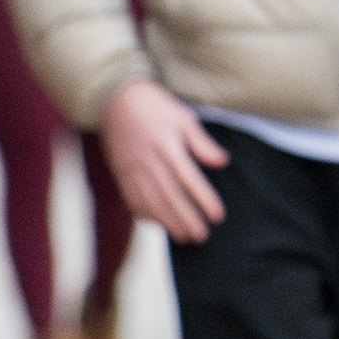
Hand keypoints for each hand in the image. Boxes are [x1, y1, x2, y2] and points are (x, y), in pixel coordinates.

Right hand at [101, 76, 229, 243]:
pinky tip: (158, 224)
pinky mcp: (121, 174)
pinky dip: (145, 214)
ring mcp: (133, 170)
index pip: (189, 179)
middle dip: (186, 219)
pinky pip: (132, 199)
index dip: (204, 199)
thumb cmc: (156, 108)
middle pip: (170, 196)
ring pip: (151, 202)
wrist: (115, 100)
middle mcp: (149, 161)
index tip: (218, 216)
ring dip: (168, 222)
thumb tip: (222, 162)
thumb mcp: (184, 117)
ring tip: (184, 237)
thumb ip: (202, 143)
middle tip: (202, 236)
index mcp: (168, 146)